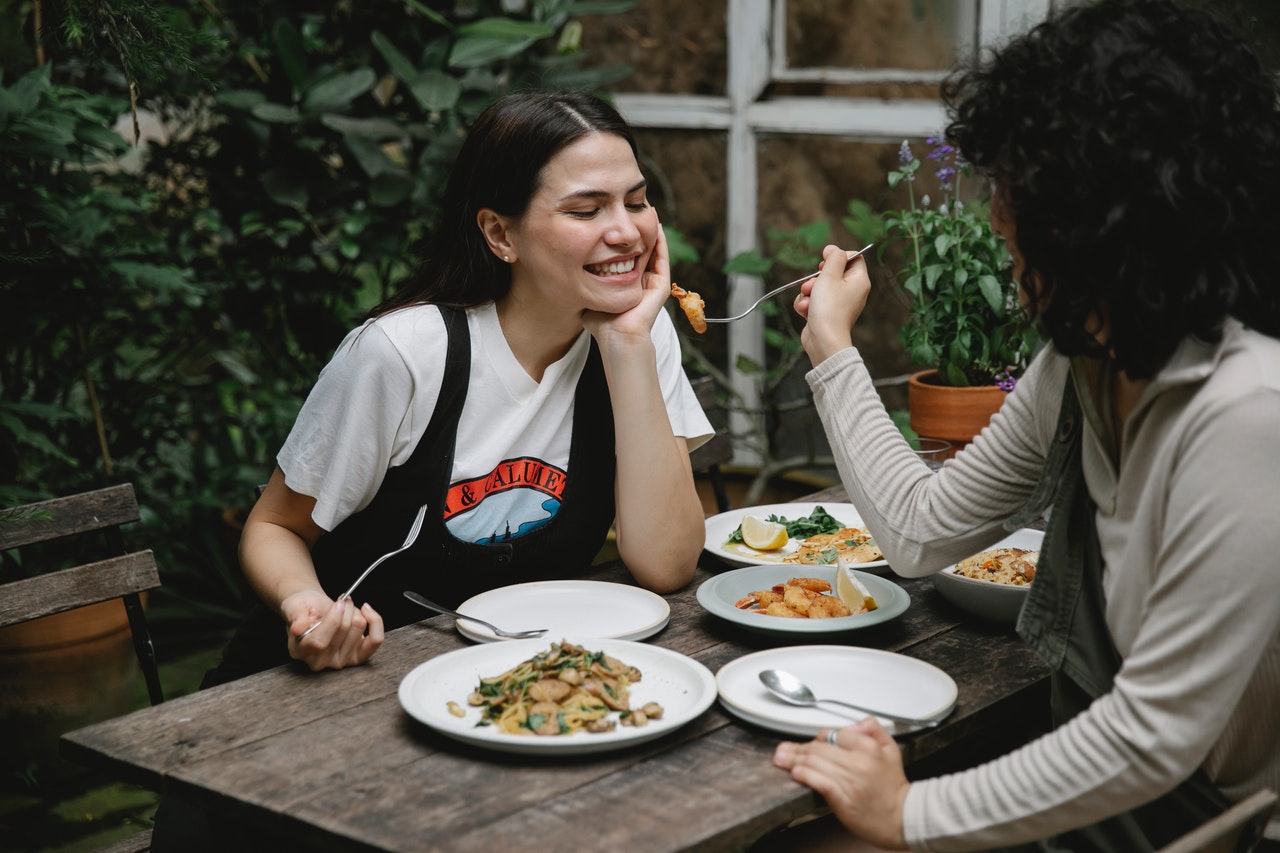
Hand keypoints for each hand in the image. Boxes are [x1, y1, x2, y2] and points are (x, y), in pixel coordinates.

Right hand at [283, 590, 384, 670]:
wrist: (314, 609)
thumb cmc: (303, 607)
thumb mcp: (294, 606)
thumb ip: (296, 616)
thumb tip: (298, 629)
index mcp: (299, 651)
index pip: (319, 642)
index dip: (333, 620)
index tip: (339, 602)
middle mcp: (319, 661)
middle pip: (343, 632)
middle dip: (345, 609)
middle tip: (341, 600)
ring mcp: (339, 662)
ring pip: (358, 630)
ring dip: (355, 612)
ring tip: (346, 608)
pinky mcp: (357, 658)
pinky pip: (375, 640)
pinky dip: (375, 621)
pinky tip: (366, 610)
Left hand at [582, 212, 670, 343]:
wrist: (616, 339)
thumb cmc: (601, 324)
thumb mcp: (589, 296)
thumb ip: (583, 284)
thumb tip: (564, 273)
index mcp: (628, 284)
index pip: (627, 255)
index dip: (622, 238)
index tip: (615, 221)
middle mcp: (642, 282)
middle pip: (642, 249)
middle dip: (637, 230)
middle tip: (634, 208)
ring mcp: (653, 284)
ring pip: (654, 250)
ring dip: (651, 231)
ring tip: (648, 210)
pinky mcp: (660, 286)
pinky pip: (662, 258)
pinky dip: (660, 241)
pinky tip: (655, 225)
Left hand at [772, 717, 910, 850]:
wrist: (902, 817)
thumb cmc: (893, 786)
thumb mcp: (891, 748)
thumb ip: (873, 728)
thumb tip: (852, 724)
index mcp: (868, 748)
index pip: (834, 734)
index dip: (819, 738)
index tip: (811, 743)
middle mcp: (858, 762)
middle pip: (819, 748)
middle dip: (798, 748)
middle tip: (783, 749)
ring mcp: (849, 781)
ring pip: (815, 763)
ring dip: (794, 759)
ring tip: (781, 758)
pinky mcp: (842, 799)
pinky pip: (819, 782)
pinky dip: (805, 775)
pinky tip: (796, 772)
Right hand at [794, 243, 872, 366]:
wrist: (824, 340)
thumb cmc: (829, 308)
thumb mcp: (830, 275)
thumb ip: (833, 258)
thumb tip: (833, 249)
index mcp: (859, 281)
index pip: (853, 257)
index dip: (837, 256)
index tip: (824, 260)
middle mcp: (852, 292)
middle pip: (833, 272)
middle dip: (817, 277)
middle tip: (812, 284)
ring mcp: (839, 304)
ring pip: (819, 287)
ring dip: (808, 292)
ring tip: (808, 301)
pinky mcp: (827, 314)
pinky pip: (814, 301)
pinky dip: (807, 304)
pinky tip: (806, 311)